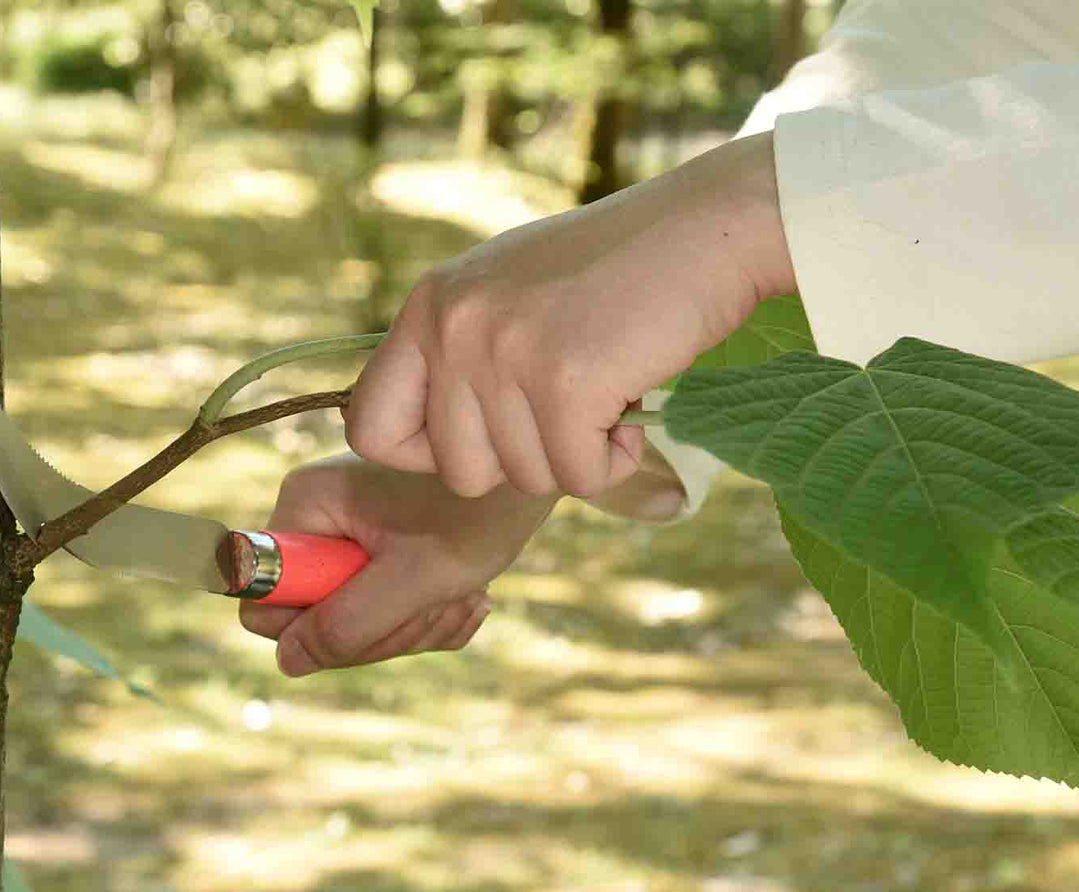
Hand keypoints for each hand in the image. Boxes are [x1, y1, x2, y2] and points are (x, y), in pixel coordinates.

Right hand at [239, 454, 557, 675]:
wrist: (533, 475)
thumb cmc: (480, 514)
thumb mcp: (417, 578)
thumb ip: (350, 622)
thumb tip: (290, 659)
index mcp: (306, 506)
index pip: (263, 599)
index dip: (313, 629)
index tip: (372, 616)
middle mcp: (315, 517)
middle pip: (314, 619)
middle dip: (381, 629)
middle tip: (436, 605)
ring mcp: (346, 533)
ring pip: (354, 621)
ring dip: (413, 625)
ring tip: (463, 595)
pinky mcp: (377, 548)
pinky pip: (382, 610)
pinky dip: (425, 616)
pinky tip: (467, 595)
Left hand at [346, 131, 794, 498]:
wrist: (710, 226)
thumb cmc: (618, 269)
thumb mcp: (508, 294)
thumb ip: (458, 355)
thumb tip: (420, 441)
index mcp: (429, 306)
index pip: (369, 426)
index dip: (424, 453)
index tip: (482, 437)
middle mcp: (453, 327)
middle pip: (459, 471)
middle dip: (521, 459)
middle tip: (568, 407)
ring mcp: (505, 353)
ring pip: (524, 479)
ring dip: (575, 454)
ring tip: (607, 386)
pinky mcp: (565, 382)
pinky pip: (580, 478)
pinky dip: (615, 460)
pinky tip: (632, 402)